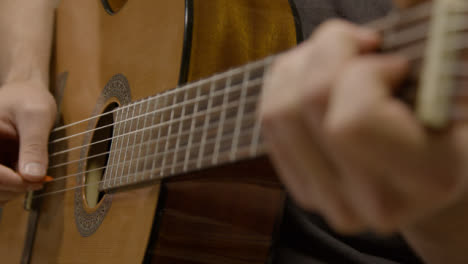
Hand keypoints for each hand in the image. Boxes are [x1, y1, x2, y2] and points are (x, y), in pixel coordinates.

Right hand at [0, 80, 55, 205]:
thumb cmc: (29, 98)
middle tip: (40, 182)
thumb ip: (34, 146)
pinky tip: (30, 179)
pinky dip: (13, 188)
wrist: (26, 92)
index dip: (11, 182)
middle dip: (13, 188)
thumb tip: (34, 176)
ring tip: (36, 180)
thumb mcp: (36, 117)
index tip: (36, 181)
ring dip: (12, 191)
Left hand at [260, 20, 467, 233]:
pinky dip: (285, 85)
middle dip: (329, 53)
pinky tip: (316, 80)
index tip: (394, 63)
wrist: (429, 166)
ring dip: (301, 64)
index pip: (352, 120)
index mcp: (428, 176)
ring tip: (337, 59)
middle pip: (306, 107)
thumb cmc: (443, 109)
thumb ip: (436, 32)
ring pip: (277, 112)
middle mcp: (374, 202)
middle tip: (363, 48)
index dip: (364, 73)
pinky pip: (269, 124)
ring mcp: (332, 202)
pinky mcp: (306, 191)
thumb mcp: (452, 70)